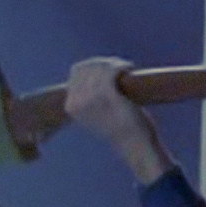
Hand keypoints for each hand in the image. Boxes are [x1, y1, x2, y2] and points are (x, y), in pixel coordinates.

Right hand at [64, 57, 173, 182]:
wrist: (134, 143)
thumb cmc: (118, 128)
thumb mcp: (95, 114)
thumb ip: (87, 99)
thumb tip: (88, 77)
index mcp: (70, 105)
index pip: (76, 71)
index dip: (93, 66)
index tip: (108, 67)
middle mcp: (77, 100)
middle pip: (88, 66)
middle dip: (104, 63)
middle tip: (120, 67)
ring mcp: (92, 97)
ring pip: (101, 66)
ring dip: (115, 63)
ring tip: (126, 68)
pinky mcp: (109, 94)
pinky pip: (112, 70)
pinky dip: (121, 66)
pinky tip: (129, 68)